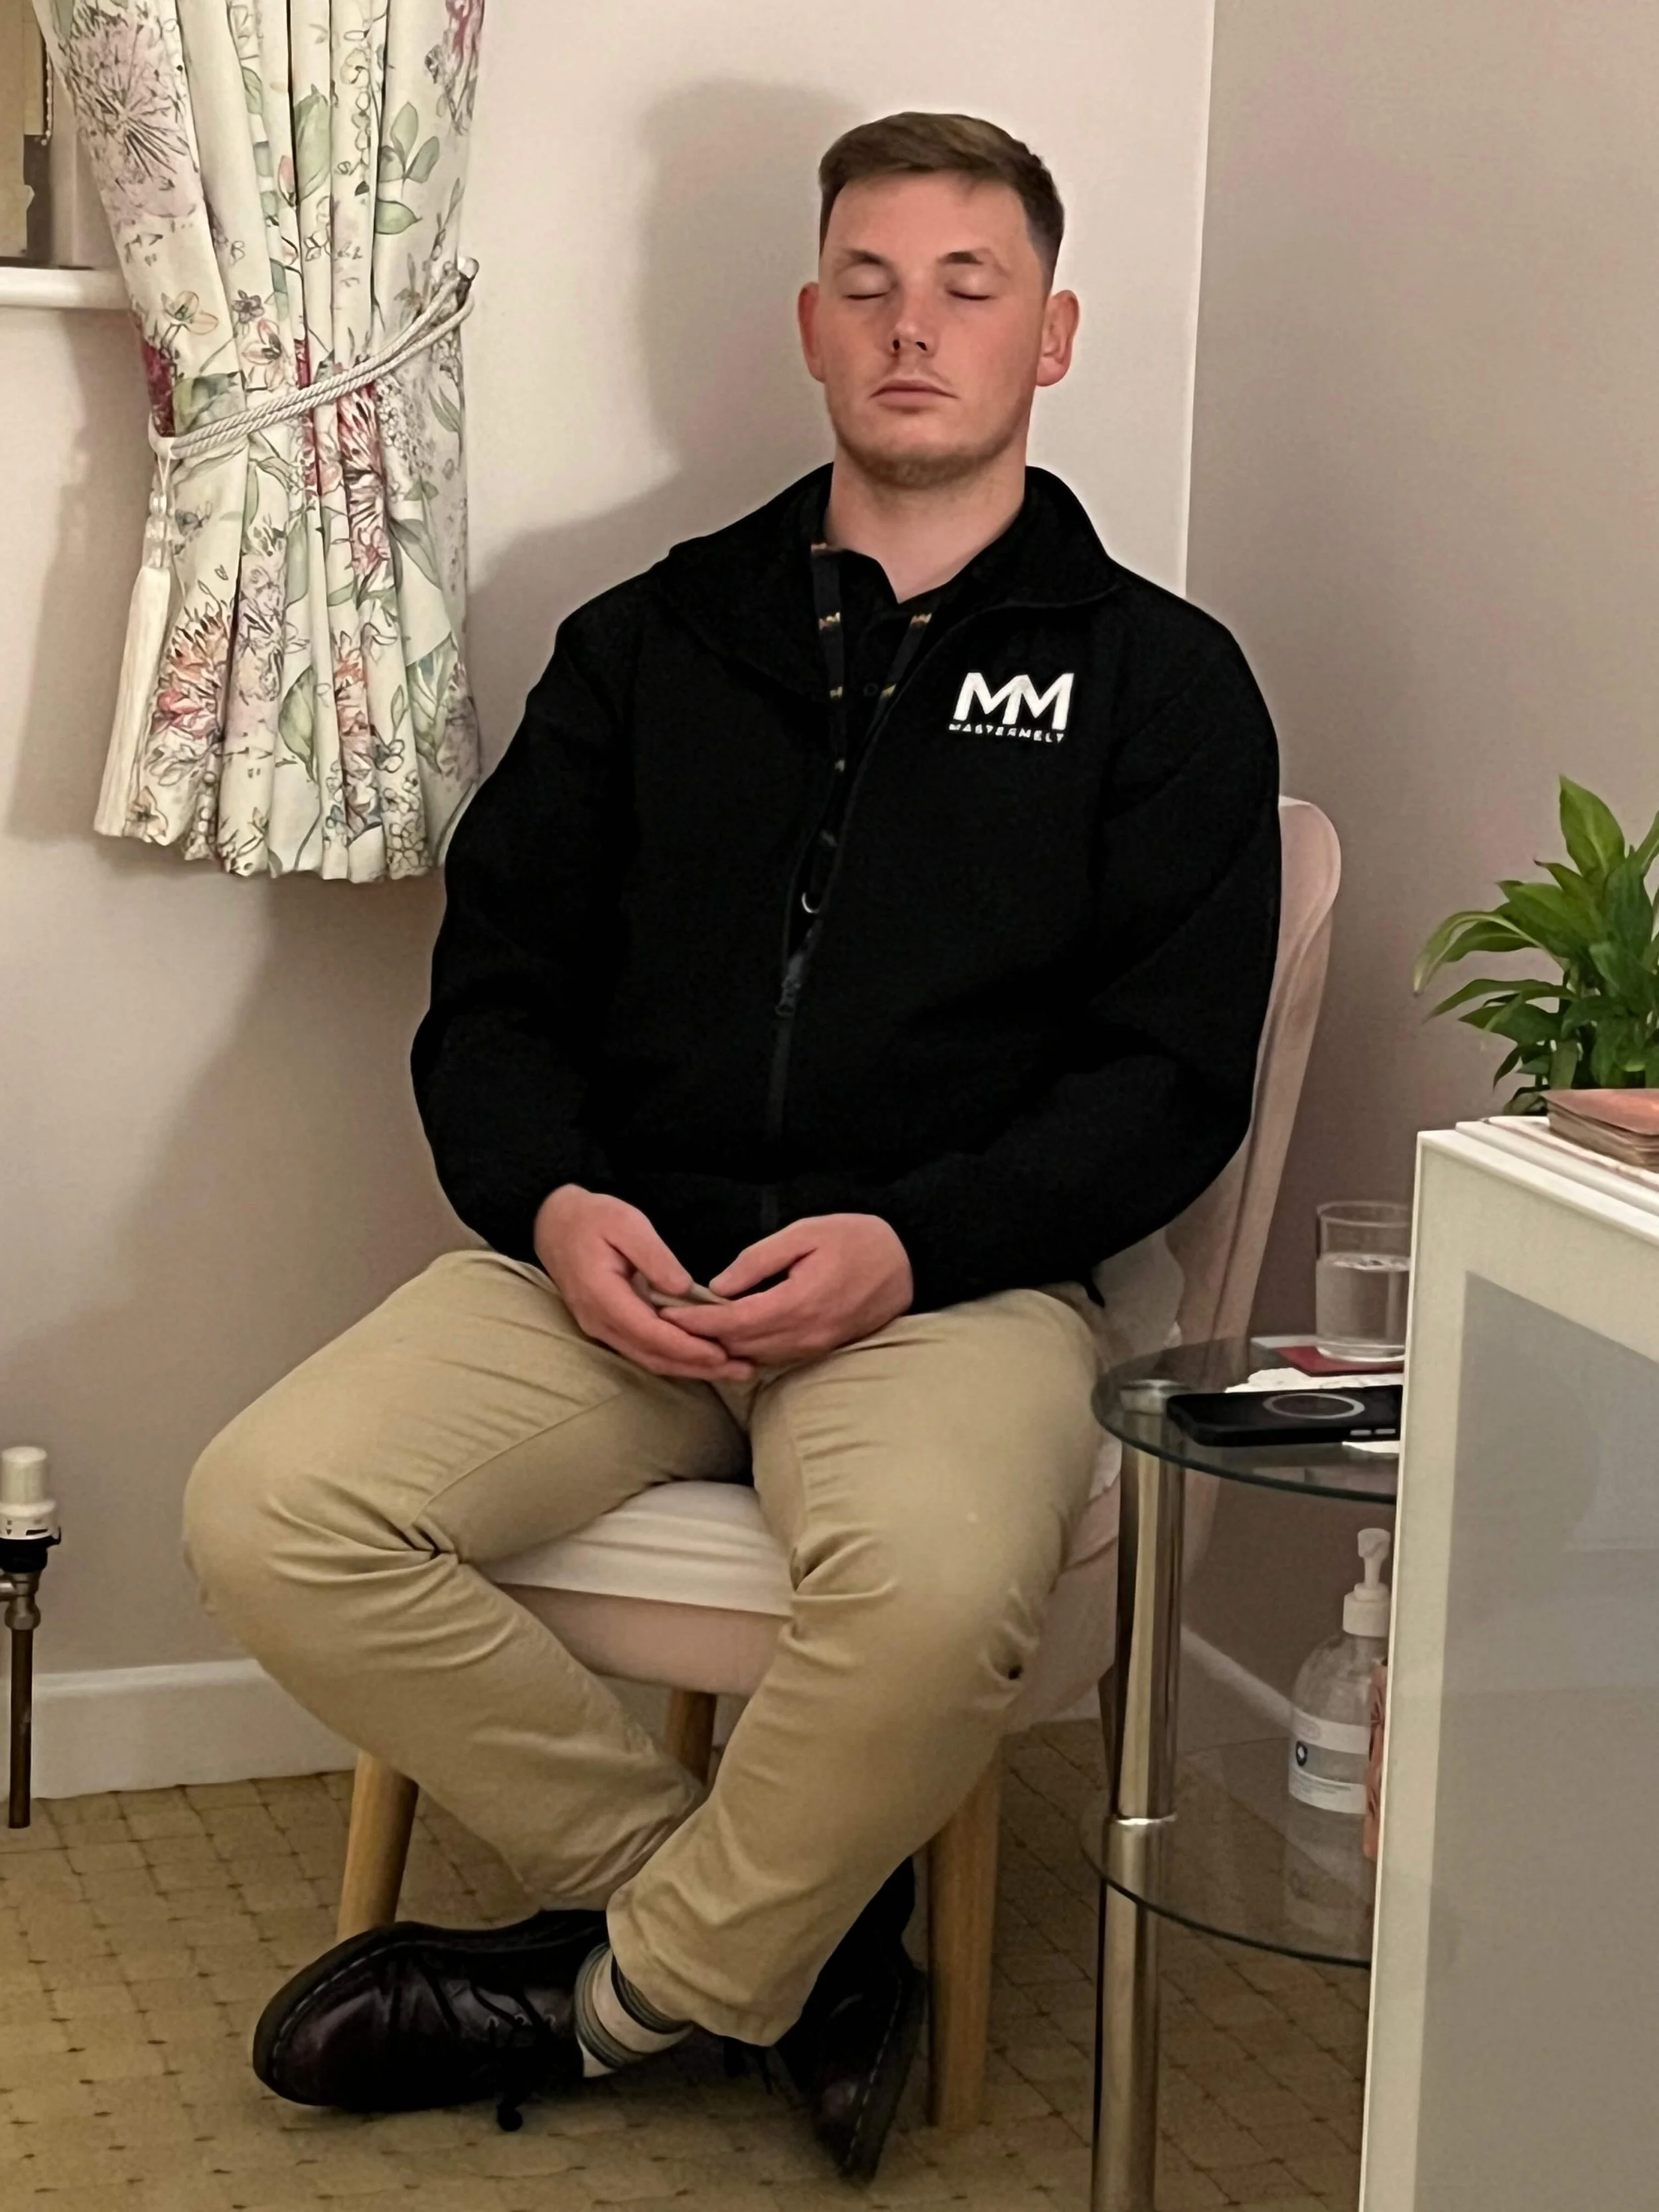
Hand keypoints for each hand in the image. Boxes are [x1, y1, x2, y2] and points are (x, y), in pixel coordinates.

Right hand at [533, 1186, 754, 1380]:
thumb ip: (654, 1257)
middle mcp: (599, 1321)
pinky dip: (674, 1357)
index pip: (650, 1333)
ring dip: (689, 1368)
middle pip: (653, 1356)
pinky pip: (643, 1350)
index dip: (687, 1348)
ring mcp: (600, 1328)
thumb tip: (684, 1289)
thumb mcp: (627, 1224)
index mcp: (603, 1296)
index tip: (722, 1353)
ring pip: (649, 1359)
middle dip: (698, 1367)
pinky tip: (701, 1358)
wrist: (555, 1225)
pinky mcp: (608, 1327)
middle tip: (742, 1371)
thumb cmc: (593, 1219)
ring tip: (731, 1369)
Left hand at [669, 1213, 912, 1365]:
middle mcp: (806, 1333)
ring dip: (720, 1348)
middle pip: (739, 1346)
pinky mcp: (821, 1350)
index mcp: (799, 1302)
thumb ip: (759, 1260)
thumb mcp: (805, 1233)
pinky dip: (746, 1350)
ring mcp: (815, 1347)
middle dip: (700, 1337)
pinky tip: (727, 1338)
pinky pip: (775, 1358)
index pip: (733, 1321)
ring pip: (754, 1357)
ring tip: (688, 1332)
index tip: (666, 1314)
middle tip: (665, 1324)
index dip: (696, 1321)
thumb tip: (719, 1286)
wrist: (908, 1263)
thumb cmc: (857, 1239)